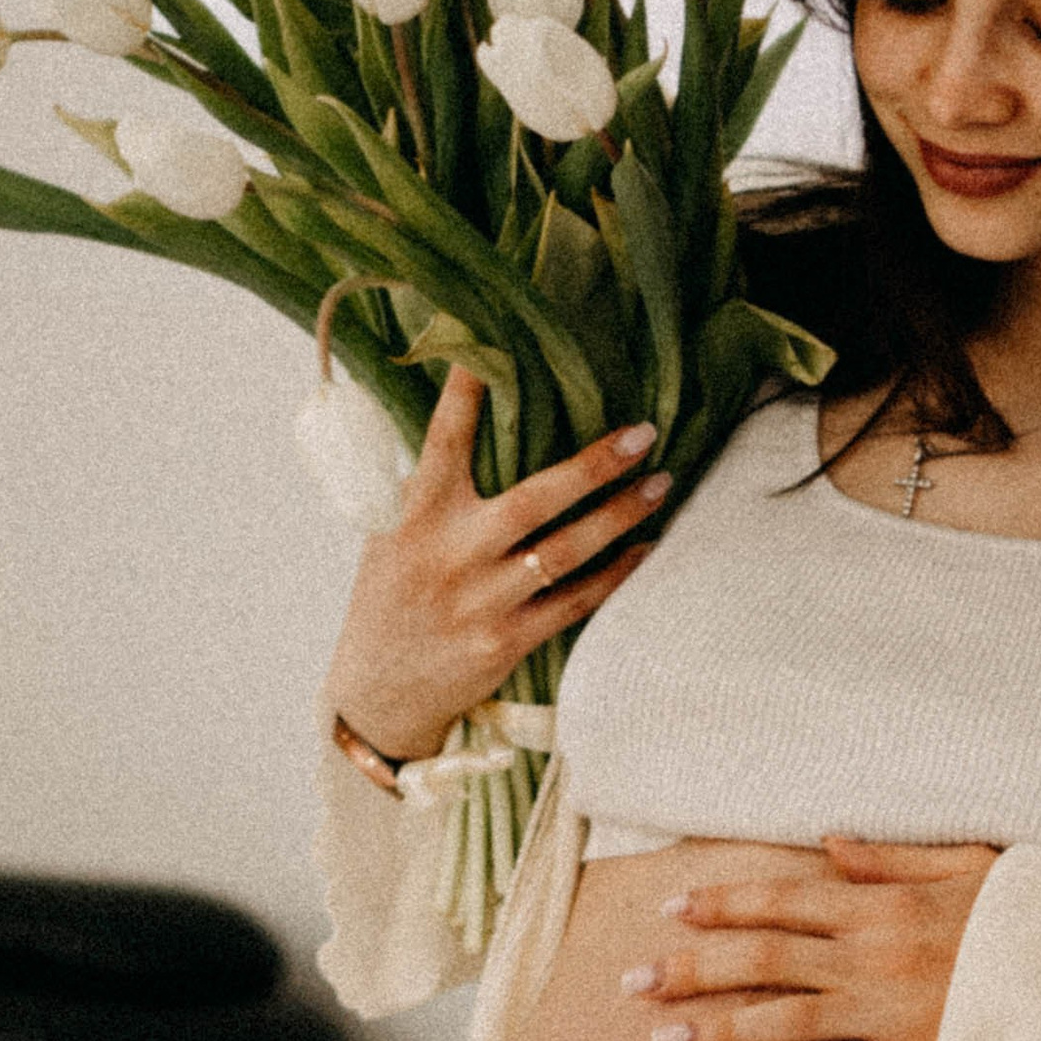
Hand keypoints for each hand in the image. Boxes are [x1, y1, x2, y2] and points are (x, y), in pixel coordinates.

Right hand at [326, 368, 669, 762]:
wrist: (377, 694)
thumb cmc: (389, 598)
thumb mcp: (389, 535)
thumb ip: (429, 487)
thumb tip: (474, 420)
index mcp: (416, 516)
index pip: (445, 440)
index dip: (469, 391)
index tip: (496, 345)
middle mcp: (450, 554)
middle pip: (534, 500)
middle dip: (594, 464)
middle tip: (643, 432)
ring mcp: (481, 602)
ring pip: (566, 551)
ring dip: (620, 515)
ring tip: (663, 482)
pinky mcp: (505, 641)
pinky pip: (575, 601)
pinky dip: (616, 574)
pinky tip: (647, 547)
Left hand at [627, 838, 1002, 1040]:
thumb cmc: (1036, 911)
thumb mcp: (970, 862)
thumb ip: (893, 856)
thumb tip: (827, 842)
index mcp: (883, 903)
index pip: (782, 899)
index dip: (722, 904)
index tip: (669, 910)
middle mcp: (874, 957)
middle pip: (764, 960)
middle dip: (692, 968)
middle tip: (630, 981)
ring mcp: (892, 1014)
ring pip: (786, 1022)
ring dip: (719, 1032)